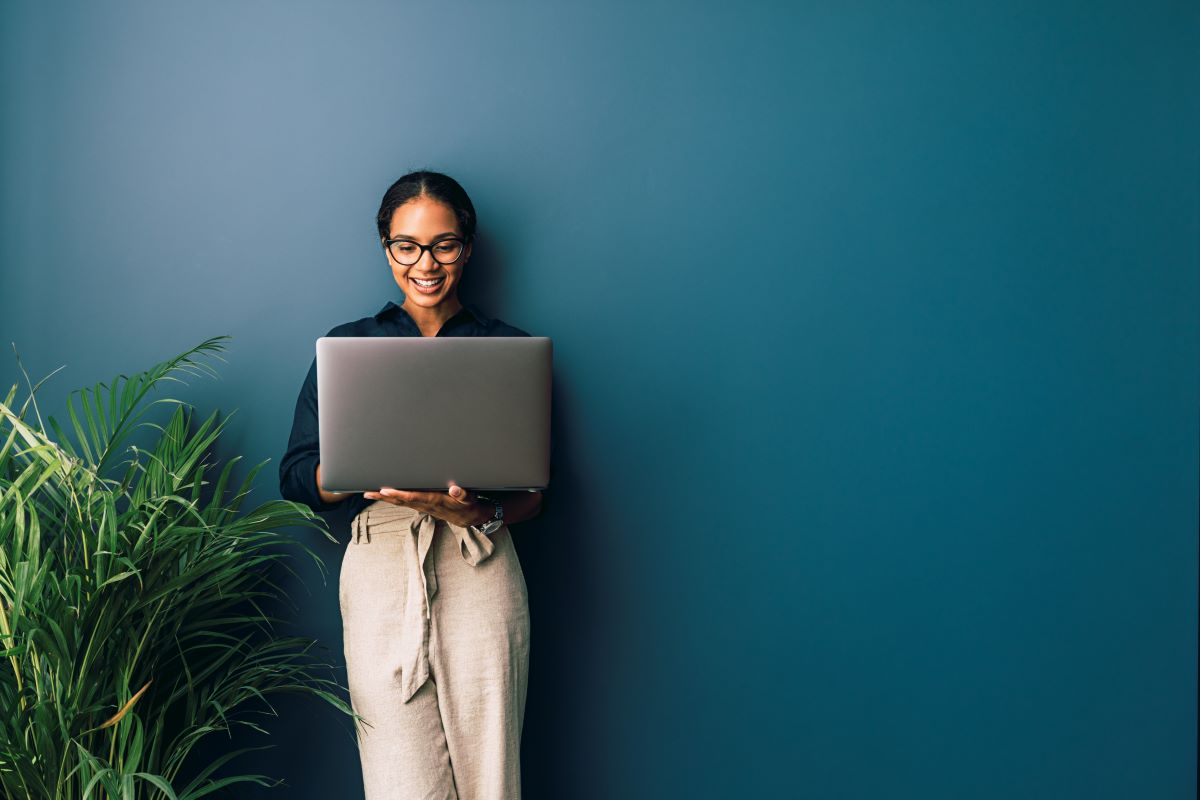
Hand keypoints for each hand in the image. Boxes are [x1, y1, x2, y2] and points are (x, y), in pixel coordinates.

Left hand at [363, 482, 488, 527]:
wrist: (468, 517)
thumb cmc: (467, 505)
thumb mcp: (469, 498)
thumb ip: (462, 493)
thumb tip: (455, 488)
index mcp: (433, 500)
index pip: (412, 497)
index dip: (398, 494)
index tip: (385, 490)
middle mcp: (424, 504)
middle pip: (400, 501)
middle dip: (383, 497)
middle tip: (367, 492)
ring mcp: (421, 506)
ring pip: (399, 502)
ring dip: (383, 498)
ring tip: (368, 493)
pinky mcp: (421, 505)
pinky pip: (403, 502)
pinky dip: (391, 498)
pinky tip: (383, 495)